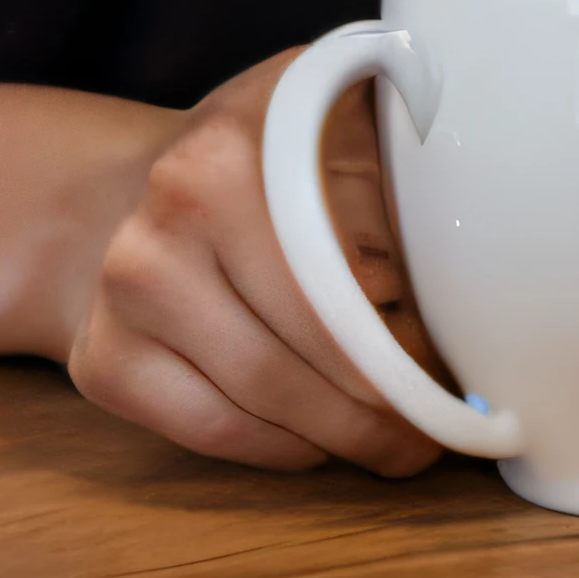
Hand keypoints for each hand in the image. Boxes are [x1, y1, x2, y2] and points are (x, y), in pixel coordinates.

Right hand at [65, 48, 445, 477]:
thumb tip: (478, 272)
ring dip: (341, 435)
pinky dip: (279, 447)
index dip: (403, 338)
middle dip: (384, 406)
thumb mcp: (326, 131)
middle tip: (435, 434)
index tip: (456, 382)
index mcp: (235, 148)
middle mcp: (168, 212)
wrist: (119, 196)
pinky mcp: (100, 361)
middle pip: (303, 344)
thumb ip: (394, 179)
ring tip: (392, 443)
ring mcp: (122, 291)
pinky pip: (212, 429)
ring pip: (260, 398)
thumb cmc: (256, 169)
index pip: (340, 270)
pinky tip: (314, 439)